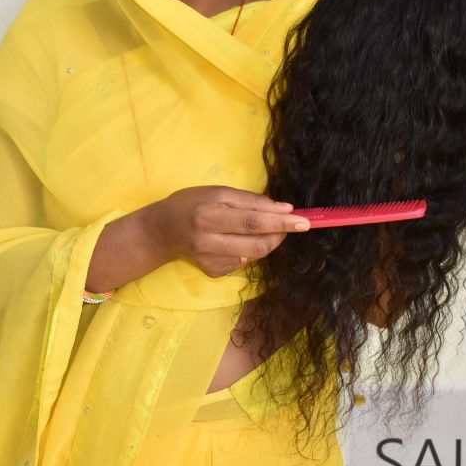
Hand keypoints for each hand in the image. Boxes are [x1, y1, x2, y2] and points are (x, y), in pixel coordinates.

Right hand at [147, 186, 310, 276]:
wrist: (161, 231)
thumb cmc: (190, 203)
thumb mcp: (217, 192)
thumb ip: (250, 201)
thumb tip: (284, 209)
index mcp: (208, 217)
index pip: (252, 222)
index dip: (280, 222)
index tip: (304, 221)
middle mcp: (208, 242)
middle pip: (257, 244)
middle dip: (281, 234)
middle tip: (295, 224)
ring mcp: (210, 262)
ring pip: (254, 255)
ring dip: (269, 241)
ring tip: (269, 228)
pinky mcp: (213, 273)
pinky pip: (243, 261)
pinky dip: (250, 248)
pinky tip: (239, 239)